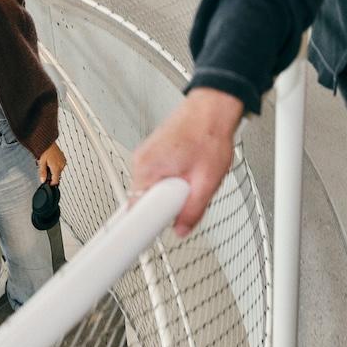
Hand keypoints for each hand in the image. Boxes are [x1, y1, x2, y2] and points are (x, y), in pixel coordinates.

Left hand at [38, 142, 66, 184]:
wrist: (48, 142)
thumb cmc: (45, 150)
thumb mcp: (41, 162)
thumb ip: (42, 173)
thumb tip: (43, 180)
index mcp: (56, 168)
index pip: (56, 181)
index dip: (51, 183)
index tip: (48, 183)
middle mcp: (61, 165)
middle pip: (57, 175)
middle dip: (51, 175)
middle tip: (45, 169)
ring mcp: (63, 162)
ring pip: (58, 170)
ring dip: (54, 170)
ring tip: (48, 163)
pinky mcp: (64, 159)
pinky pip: (60, 165)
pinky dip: (56, 165)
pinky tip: (51, 161)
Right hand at [131, 88, 243, 236]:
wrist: (213, 108)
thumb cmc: (210, 134)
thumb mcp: (207, 180)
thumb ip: (193, 210)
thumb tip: (181, 230)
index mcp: (148, 168)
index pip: (133, 211)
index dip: (144, 227)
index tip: (146, 238)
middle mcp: (141, 163)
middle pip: (145, 202)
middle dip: (167, 206)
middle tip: (189, 194)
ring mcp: (146, 158)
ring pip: (153, 191)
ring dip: (172, 193)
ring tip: (193, 176)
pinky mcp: (153, 156)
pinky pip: (157, 180)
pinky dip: (172, 181)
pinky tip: (189, 169)